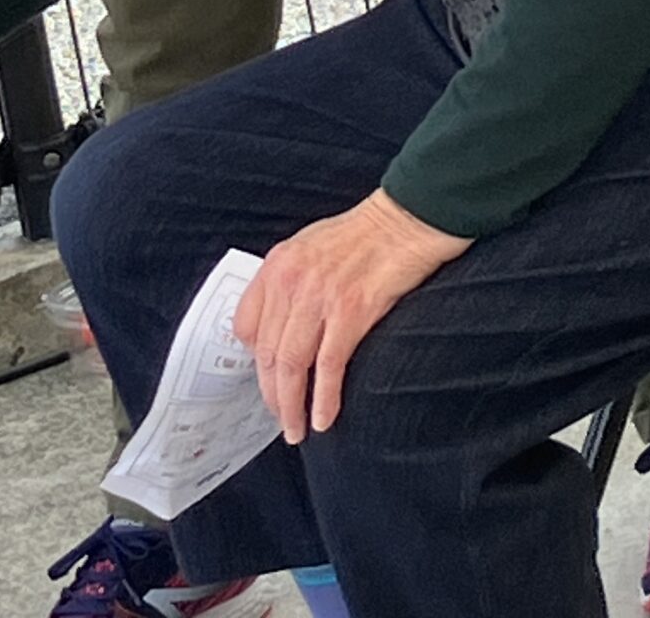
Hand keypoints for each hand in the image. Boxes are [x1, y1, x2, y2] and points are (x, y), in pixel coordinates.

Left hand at [233, 194, 470, 443]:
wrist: (405, 221)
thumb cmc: (363, 234)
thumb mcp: (309, 247)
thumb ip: (289, 282)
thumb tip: (279, 324)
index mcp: (278, 264)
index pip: (244, 325)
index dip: (251, 361)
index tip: (262, 379)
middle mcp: (291, 281)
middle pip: (266, 352)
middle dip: (271, 394)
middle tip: (280, 418)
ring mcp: (320, 297)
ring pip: (292, 365)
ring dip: (291, 406)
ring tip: (296, 428)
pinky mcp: (351, 312)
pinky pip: (328, 366)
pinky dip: (324, 399)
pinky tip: (323, 418)